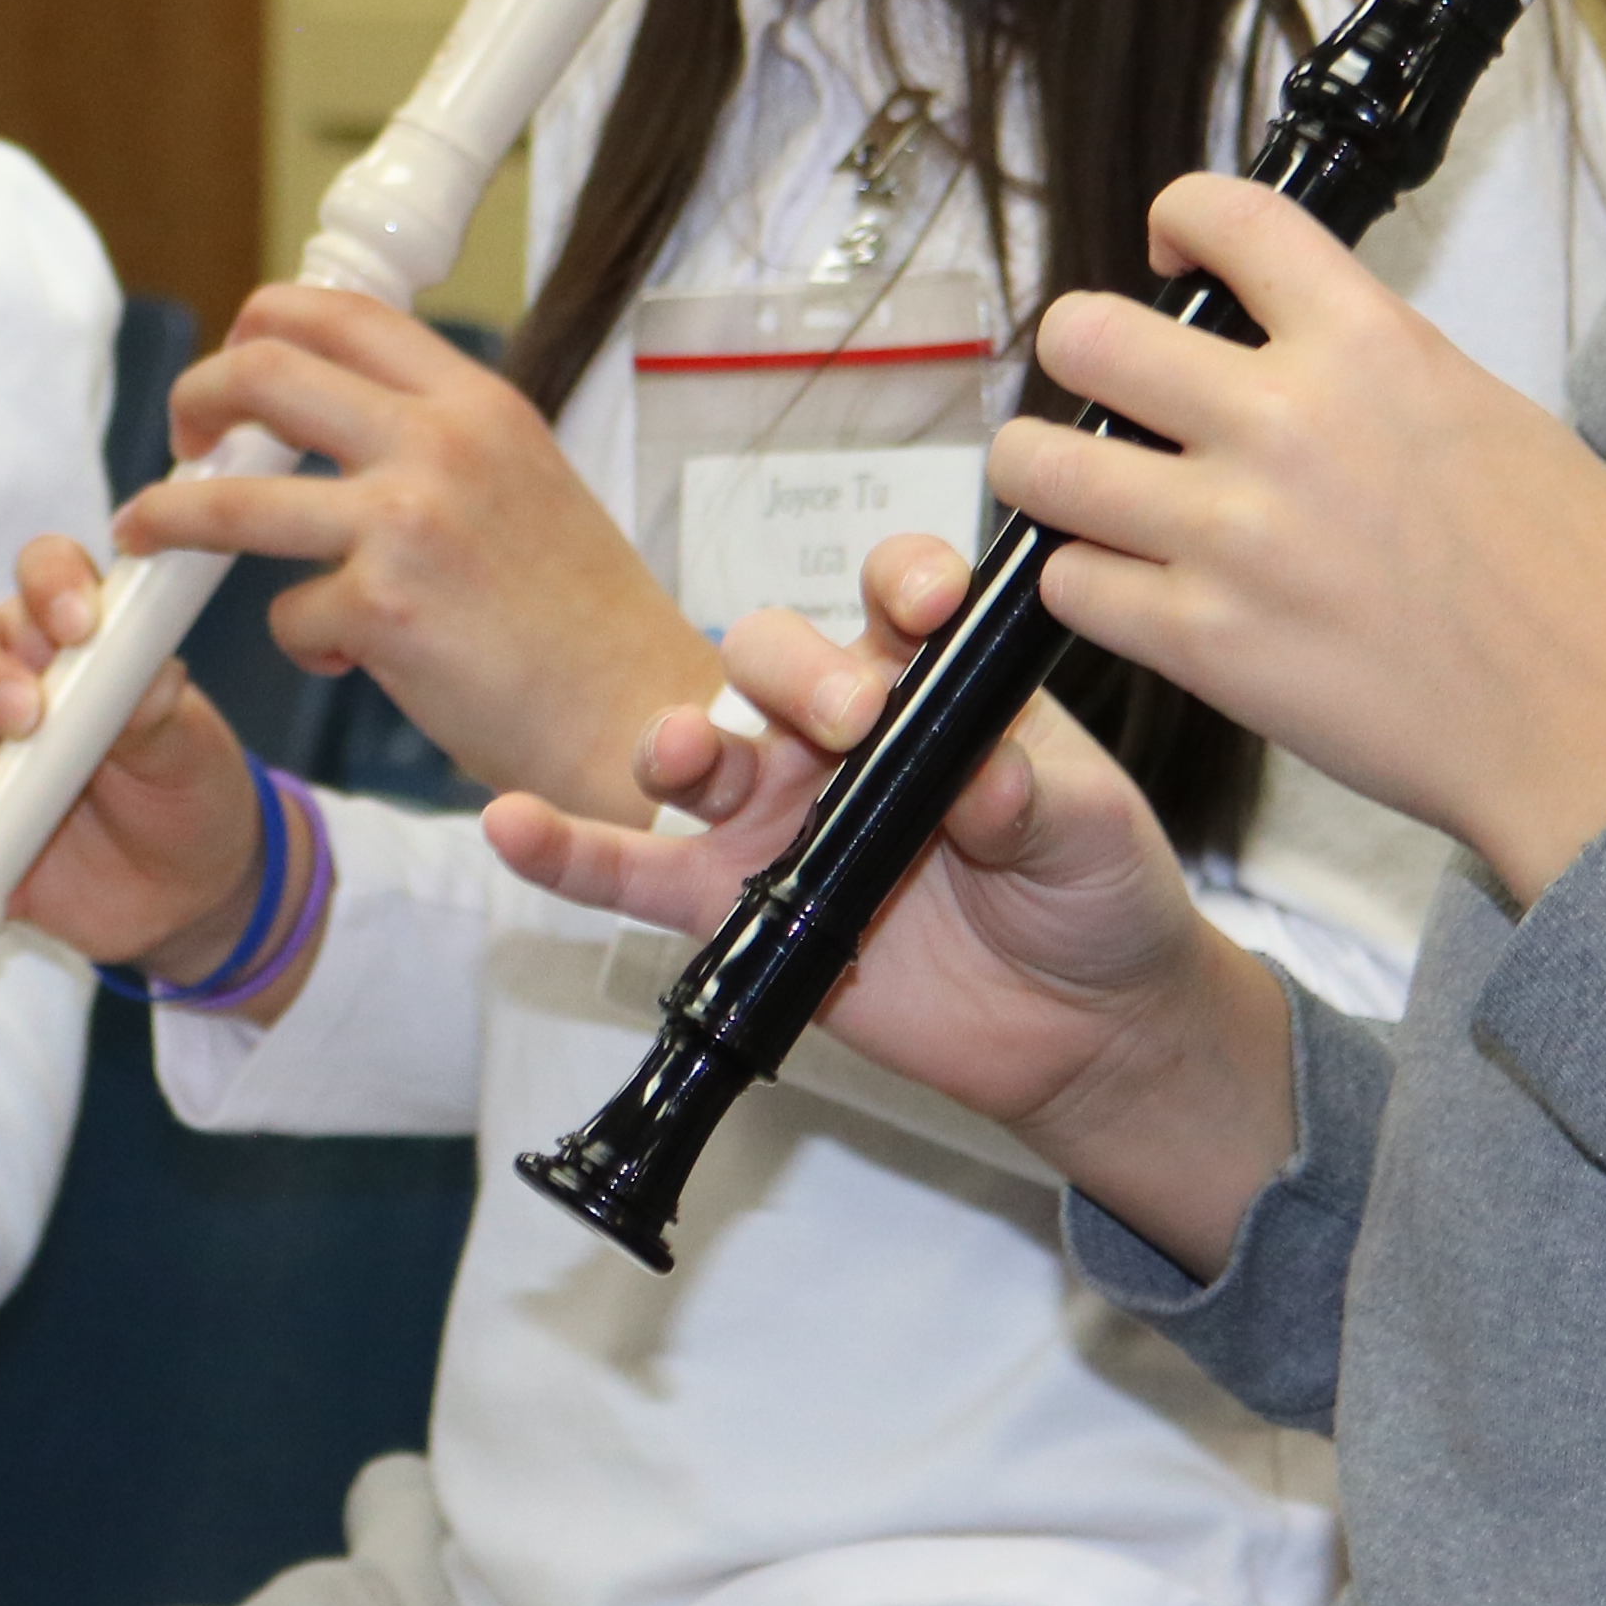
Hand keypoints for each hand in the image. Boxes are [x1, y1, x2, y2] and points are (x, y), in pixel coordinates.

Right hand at [0, 535, 272, 979]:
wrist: (184, 885)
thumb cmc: (184, 785)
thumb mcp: (188, 747)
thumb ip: (159, 710)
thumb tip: (148, 678)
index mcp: (67, 633)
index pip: (42, 571)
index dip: (51, 581)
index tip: (82, 625)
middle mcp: (2, 673)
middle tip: (25, 714)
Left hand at [116, 286, 716, 814]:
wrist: (642, 716)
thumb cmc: (586, 621)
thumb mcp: (526, 484)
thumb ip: (441, 444)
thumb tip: (338, 421)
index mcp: (479, 403)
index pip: (341, 312)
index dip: (262, 323)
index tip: (234, 362)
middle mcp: (442, 443)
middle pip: (265, 373)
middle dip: (196, 398)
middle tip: (181, 437)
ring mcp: (407, 523)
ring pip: (233, 498)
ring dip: (168, 514)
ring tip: (141, 533)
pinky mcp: (381, 612)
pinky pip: (288, 618)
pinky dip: (305, 644)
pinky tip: (350, 662)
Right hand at [491, 528, 1307, 1274]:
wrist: (1084, 1022)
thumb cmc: (1095, 890)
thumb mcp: (1093, 829)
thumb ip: (1041, 796)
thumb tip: (986, 786)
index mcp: (927, 680)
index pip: (894, 595)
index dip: (899, 583)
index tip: (923, 605)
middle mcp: (837, 730)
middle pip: (775, 657)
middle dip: (794, 671)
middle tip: (847, 718)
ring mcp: (776, 815)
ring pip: (695, 750)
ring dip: (675, 740)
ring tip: (686, 757)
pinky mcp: (734, 906)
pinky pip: (634, 875)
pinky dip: (566, 851)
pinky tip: (510, 826)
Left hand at [1012, 174, 1605, 906]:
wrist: (1599, 730)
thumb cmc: (1575, 582)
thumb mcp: (1486, 411)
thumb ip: (1370, 365)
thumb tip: (1296, 345)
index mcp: (1368, 344)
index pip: (1223, 214)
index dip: (1176, 220)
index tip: (1170, 254)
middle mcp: (1283, 421)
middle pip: (1083, 333)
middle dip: (1080, 352)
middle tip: (1105, 390)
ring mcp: (1231, 535)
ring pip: (1040, 462)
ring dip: (1046, 469)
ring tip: (1076, 487)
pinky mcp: (1203, 643)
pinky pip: (1069, 584)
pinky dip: (1084, 582)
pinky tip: (1126, 587)